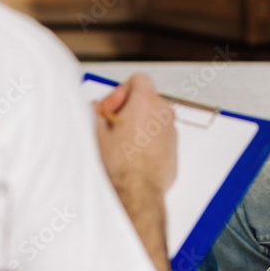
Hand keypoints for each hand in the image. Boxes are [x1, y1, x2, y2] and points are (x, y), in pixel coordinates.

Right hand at [95, 73, 177, 194]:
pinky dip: (148, 139)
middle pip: (146, 98)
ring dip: (138, 124)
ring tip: (121, 140)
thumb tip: (95, 109)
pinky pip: (160, 136)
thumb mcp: (97, 132)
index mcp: (146, 101)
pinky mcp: (174, 148)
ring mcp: (171, 131)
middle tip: (113, 123)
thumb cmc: (121, 164)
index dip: (121, 91)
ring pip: (153, 118)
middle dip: (128, 107)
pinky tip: (132, 153)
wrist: (137, 192)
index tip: (112, 107)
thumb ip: (96, 112)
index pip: (138, 79)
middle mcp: (163, 113)